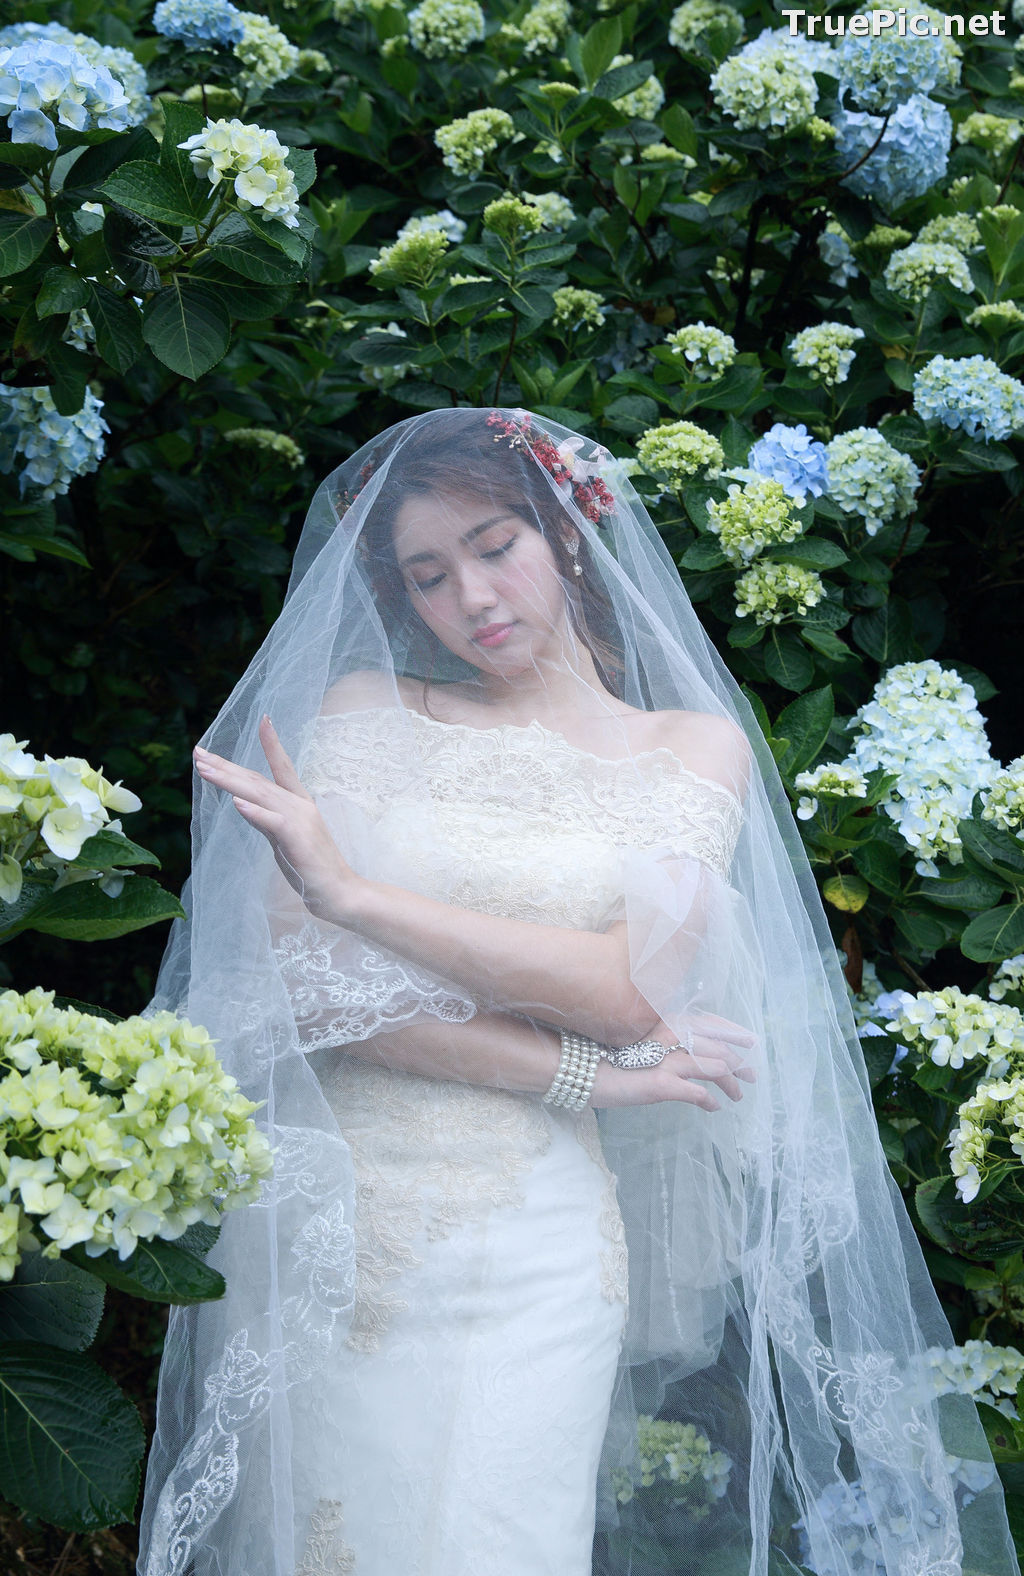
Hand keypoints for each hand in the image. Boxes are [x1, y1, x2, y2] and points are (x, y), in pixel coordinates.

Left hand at [193, 717, 354, 920]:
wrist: (339, 892)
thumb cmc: (312, 867)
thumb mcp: (284, 838)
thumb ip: (265, 819)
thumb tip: (242, 802)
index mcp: (299, 803)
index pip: (282, 767)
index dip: (272, 743)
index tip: (263, 720)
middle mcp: (299, 805)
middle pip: (257, 779)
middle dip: (225, 765)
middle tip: (199, 752)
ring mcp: (298, 821)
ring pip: (258, 794)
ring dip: (230, 780)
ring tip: (205, 769)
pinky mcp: (296, 839)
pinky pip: (271, 822)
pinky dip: (254, 812)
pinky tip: (236, 802)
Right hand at [591, 1014, 757, 1110]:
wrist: (581, 1070)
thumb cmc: (605, 1055)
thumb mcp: (637, 1039)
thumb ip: (661, 1038)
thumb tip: (681, 1047)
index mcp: (667, 1021)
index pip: (710, 1023)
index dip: (732, 1033)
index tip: (749, 1041)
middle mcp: (671, 1036)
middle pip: (719, 1047)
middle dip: (740, 1062)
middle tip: (753, 1075)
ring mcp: (668, 1060)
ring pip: (715, 1068)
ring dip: (732, 1083)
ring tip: (738, 1096)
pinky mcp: (663, 1084)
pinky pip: (698, 1093)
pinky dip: (710, 1101)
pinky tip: (715, 1107)